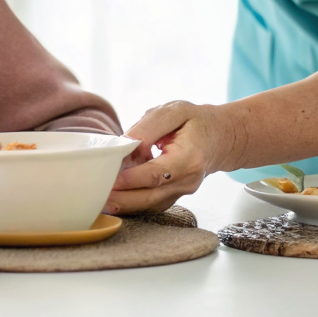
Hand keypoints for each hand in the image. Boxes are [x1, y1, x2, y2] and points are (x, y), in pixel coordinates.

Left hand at [104, 101, 232, 214]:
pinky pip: (152, 203)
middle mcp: (188, 180)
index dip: (133, 178)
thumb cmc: (196, 122)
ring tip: (100, 203)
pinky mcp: (174, 195)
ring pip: (151, 204)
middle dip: (124, 198)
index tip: (112, 178)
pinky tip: (115, 201)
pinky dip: (133, 204)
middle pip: (152, 195)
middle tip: (98, 197)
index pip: (158, 173)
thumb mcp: (175, 111)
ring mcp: (182, 191)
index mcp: (190, 158)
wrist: (220, 138)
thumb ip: (149, 126)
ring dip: (125, 205)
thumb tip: (127, 144)